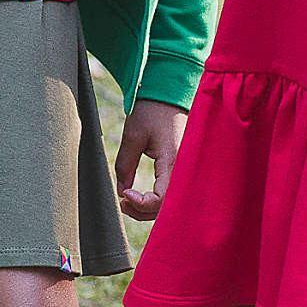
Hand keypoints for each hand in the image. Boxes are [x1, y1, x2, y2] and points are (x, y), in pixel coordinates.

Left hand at [115, 97, 187, 221]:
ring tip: (127, 199)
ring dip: (148, 208)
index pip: (161, 198)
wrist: (169, 95)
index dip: (141, 203)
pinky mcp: (183, 170)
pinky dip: (156, 201)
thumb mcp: (133, 136)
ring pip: (169, 203)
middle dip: (142, 210)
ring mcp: (185, 170)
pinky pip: (171, 193)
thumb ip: (125, 166)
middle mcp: (184, 169)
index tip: (125, 194)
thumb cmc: (152, 112)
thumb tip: (121, 191)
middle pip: (166, 207)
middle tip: (122, 202)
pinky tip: (140, 196)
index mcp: (173, 161)